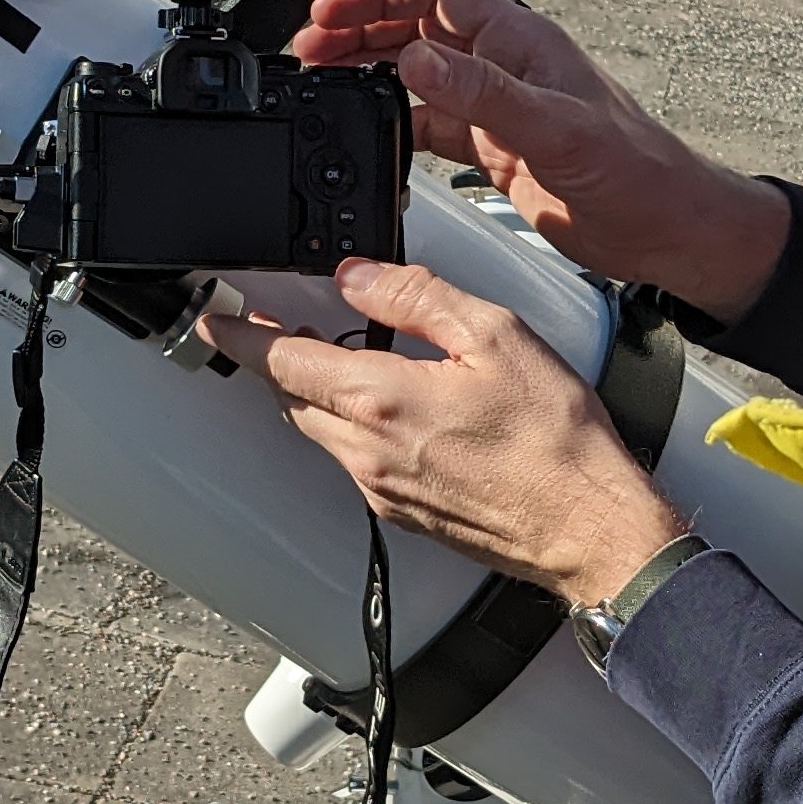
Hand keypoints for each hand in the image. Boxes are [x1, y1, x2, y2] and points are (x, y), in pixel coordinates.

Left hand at [204, 260, 690, 606]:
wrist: (589, 528)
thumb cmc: (556, 441)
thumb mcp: (495, 334)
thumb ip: (417, 297)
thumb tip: (359, 276)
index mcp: (383, 400)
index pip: (281, 360)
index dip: (240, 334)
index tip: (213, 316)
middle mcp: (368, 453)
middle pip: (290, 398)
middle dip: (275, 360)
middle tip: (278, 324)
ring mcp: (382, 489)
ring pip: (320, 431)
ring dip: (316, 393)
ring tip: (343, 357)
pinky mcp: (401, 515)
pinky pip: (354, 461)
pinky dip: (354, 426)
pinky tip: (394, 406)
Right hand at [293, 0, 790, 322]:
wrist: (667, 228)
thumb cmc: (638, 170)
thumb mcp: (556, 128)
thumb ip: (484, 94)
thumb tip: (420, 59)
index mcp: (520, 42)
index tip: (330, 14)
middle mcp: (505, 67)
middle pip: (416, 27)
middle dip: (359, 30)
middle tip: (309, 49)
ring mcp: (498, 108)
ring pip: (417, 74)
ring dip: (369, 73)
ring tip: (322, 82)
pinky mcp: (495, 150)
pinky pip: (430, 125)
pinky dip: (393, 124)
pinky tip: (368, 133)